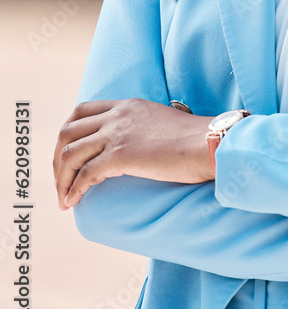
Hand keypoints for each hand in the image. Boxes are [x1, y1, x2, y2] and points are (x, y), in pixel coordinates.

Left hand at [53, 99, 213, 210]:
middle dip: (57, 158)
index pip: (82, 111)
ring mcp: (118, 133)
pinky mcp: (121, 155)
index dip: (68, 134)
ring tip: (63, 197)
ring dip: (61, 178)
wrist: (209, 143)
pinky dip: (73, 190)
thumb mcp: (161, 123)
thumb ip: (142, 128)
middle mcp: (118, 115)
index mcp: (128, 105)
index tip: (67, 155)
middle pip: (68, 131)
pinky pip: (84, 174)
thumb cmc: (194, 140)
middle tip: (60, 180)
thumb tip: (136, 148)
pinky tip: (73, 202)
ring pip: (70, 152)